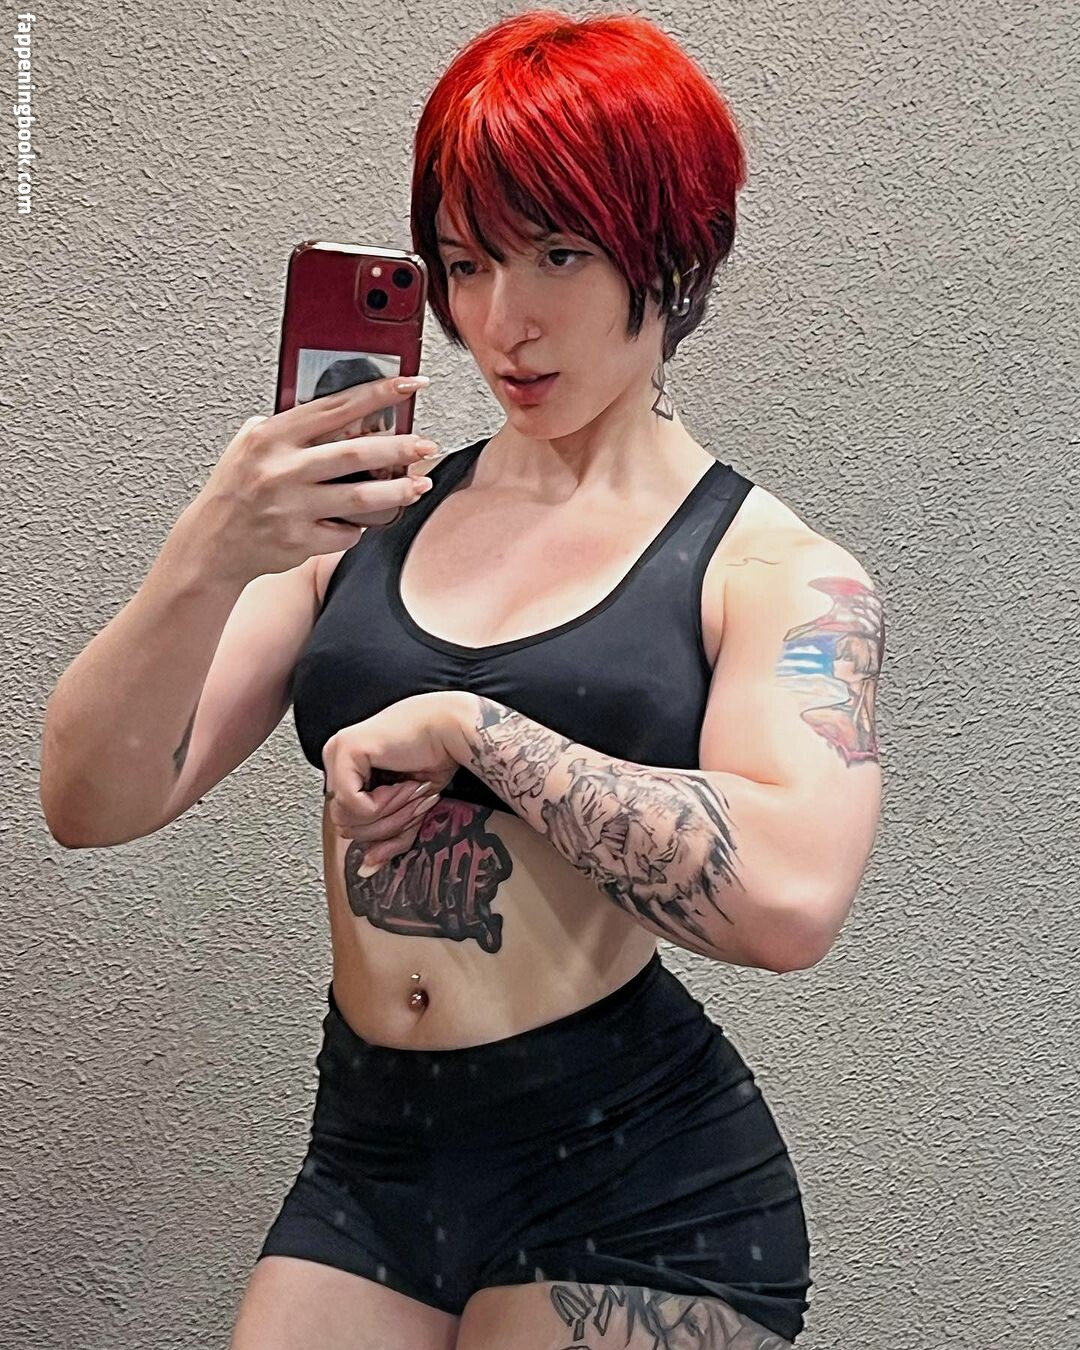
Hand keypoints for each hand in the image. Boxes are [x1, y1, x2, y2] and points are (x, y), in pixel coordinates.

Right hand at [183, 373, 439, 585]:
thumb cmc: (236, 491)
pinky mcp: (299, 541)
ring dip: (397, 491)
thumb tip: (342, 407)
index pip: (335, 407)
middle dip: (399, 447)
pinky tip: (362, 521)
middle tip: (426, 445)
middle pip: (355, 452)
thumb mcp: (250, 444)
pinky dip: (359, 527)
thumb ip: (289, 425)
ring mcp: (292, 507)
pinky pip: (346, 533)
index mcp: (272, 437)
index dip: (378, 394)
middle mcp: (282, 470)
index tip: (411, 385)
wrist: (212, 544)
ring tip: (420, 485)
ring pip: (360, 496)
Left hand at [322, 692, 469, 868]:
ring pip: (346, 817)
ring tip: (409, 788)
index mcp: (347, 770)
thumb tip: (367, 868)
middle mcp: (336, 759)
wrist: (453, 729)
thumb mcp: (408, 809)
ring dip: (388, 812)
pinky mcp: (345, 751)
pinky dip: (383, 802)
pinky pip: (352, 803)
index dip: (383, 826)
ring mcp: (337, 753)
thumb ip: (388, 837)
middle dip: (386, 823)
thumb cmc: (436, 757)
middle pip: (344, 824)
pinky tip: (401, 782)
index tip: (412, 808)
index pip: (348, 823)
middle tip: (412, 800)